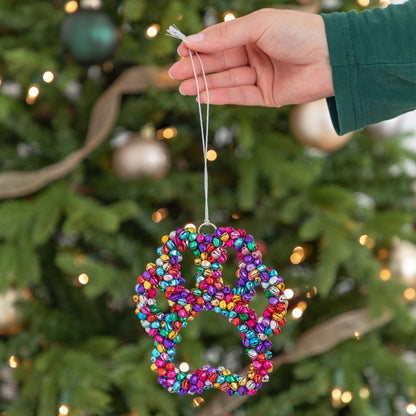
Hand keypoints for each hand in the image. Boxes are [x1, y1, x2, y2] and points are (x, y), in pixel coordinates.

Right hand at [168, 9, 333, 106]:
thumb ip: (225, 37)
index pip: (219, 42)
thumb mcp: (258, 27)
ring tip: (183, 88)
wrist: (332, 57)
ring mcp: (261, 76)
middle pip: (220, 63)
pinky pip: (239, 96)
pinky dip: (221, 96)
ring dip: (205, 84)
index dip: (199, 48)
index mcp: (254, 34)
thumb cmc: (298, 32)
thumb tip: (192, 41)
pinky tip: (203, 96)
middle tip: (174, 75)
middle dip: (197, 68)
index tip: (180, 52)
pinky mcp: (267, 96)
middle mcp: (255, 55)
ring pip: (227, 81)